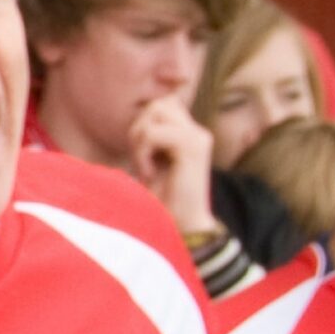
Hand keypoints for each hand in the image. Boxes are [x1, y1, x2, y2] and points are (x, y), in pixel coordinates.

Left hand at [130, 94, 216, 239]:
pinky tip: (149, 173)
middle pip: (158, 104)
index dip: (145, 122)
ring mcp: (198, 137)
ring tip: (146, 166)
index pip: (165, 103)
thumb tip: (136, 118)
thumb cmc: (162, 202)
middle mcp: (198, 132)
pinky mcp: (193, 147)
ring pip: (155, 112)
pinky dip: (142, 152)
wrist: (181, 230)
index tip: (143, 156)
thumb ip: (148, 138)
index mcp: (190, 134)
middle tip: (142, 161)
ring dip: (140, 140)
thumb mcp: (150, 162)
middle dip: (139, 129)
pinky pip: (153, 133)